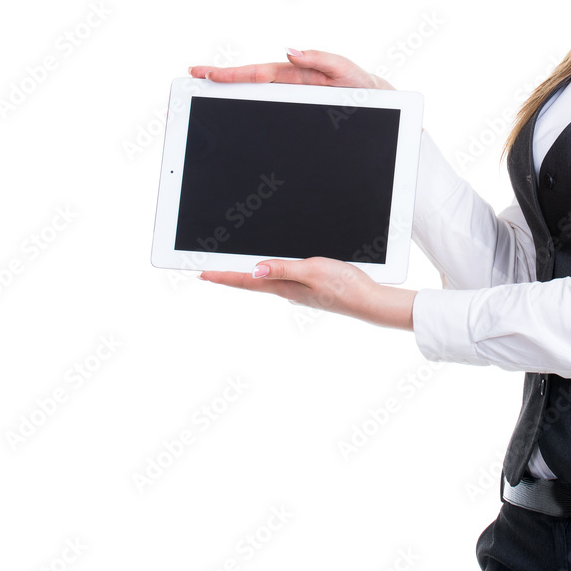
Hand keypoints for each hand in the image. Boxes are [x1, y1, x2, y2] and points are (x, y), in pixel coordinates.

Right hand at [189, 47, 395, 90]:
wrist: (378, 102)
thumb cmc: (362, 86)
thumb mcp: (345, 71)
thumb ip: (321, 59)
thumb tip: (289, 50)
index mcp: (296, 72)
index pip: (257, 72)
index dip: (230, 73)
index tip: (205, 71)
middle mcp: (290, 83)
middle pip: (249, 80)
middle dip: (221, 77)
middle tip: (193, 75)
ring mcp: (291, 96)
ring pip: (255, 93)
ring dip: (230, 90)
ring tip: (205, 88)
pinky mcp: (296, 110)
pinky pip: (267, 108)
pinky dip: (246, 105)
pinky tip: (231, 108)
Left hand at [199, 257, 415, 330]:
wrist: (368, 302)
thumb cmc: (344, 286)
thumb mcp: (312, 271)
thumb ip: (284, 269)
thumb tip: (254, 270)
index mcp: (284, 287)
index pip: (246, 281)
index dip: (223, 276)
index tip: (202, 274)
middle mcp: (287, 292)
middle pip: (252, 282)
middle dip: (231, 275)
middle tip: (211, 271)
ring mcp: (299, 292)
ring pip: (267, 282)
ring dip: (249, 276)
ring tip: (234, 270)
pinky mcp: (311, 289)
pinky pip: (283, 280)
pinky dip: (271, 274)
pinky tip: (274, 271)